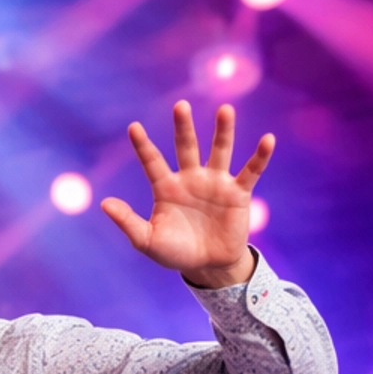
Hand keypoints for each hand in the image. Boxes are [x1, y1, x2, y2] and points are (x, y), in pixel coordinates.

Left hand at [102, 101, 272, 286]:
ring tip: (225, 110)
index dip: (143, 146)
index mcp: (167, 188)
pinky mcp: (238, 193)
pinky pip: (250, 171)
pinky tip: (268, 140)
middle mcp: (191, 179)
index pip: (152, 162)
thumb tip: (104, 203)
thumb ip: (128, 222)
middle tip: (180, 106)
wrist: (208, 267)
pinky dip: (260, 156)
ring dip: (223, 131)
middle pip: (186, 147)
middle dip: (183, 127)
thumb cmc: (175, 252)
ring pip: (220, 150)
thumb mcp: (147, 241)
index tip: (133, 127)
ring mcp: (215, 183)